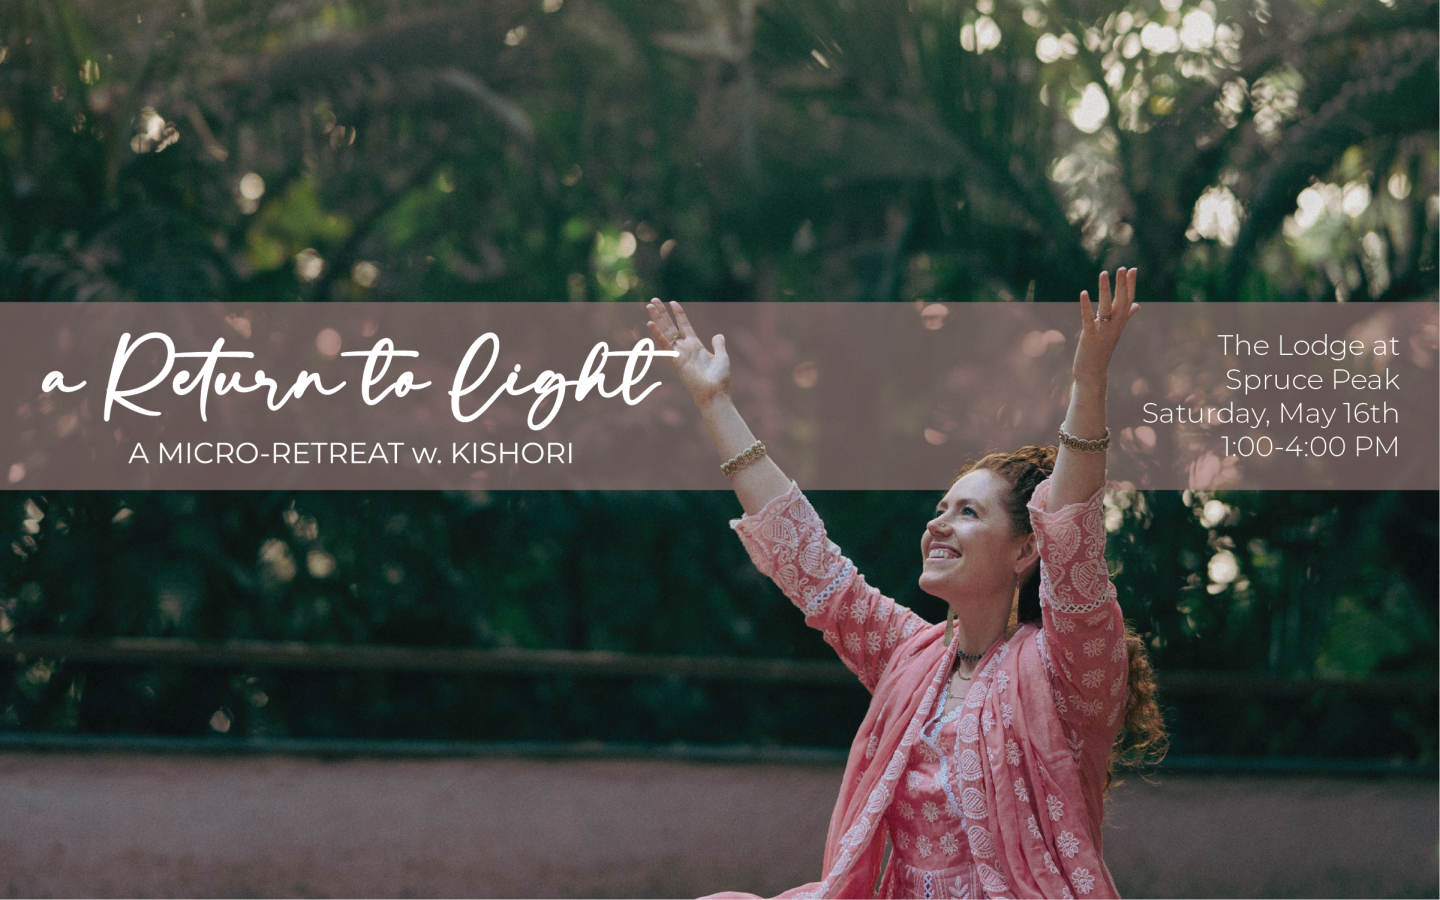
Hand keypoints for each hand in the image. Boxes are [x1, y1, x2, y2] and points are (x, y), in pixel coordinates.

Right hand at [645, 298, 730, 408]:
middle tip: (654, 300)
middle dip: (663, 313)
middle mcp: (684, 347)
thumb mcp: (722, 357)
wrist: (715, 393)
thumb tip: (718, 335)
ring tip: (650, 305)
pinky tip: (650, 323)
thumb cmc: (719, 379)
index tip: (673, 302)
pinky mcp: (675, 360)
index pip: (684, 325)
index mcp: (695, 345)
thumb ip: (718, 345)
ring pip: (665, 331)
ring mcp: (679, 353)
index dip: (679, 314)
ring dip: (657, 318)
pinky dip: (657, 334)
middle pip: (671, 326)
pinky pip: (664, 344)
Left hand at [1073, 268, 1139, 383]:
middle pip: (1121, 301)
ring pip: (1106, 306)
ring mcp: (1103, 330)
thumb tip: (1137, 305)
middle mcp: (1115, 325)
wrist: (1093, 373)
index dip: (1131, 285)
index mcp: (1120, 322)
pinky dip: (1086, 305)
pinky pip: (1088, 318)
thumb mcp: (1116, 331)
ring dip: (1105, 289)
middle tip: (1123, 267)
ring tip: (1104, 273)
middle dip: (1122, 284)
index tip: (1133, 269)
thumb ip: (1126, 316)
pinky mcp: (1090, 335)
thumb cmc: (1102, 350)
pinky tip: (1083, 292)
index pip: (1129, 300)